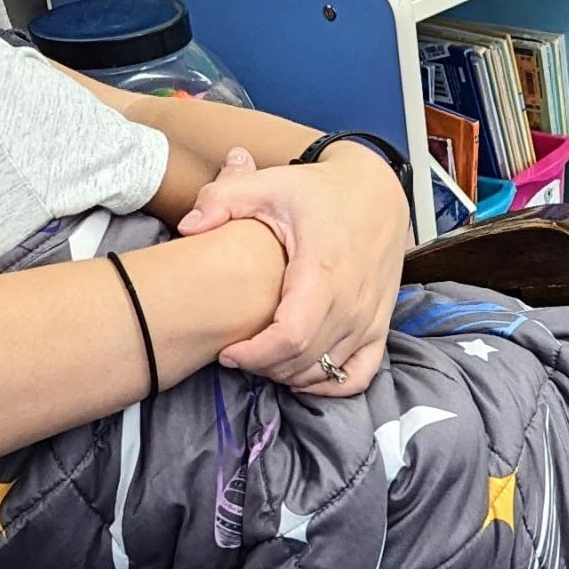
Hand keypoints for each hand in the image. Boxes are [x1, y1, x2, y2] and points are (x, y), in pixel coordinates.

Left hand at [177, 145, 409, 392]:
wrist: (377, 191)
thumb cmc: (319, 191)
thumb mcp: (268, 184)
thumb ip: (222, 199)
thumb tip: (187, 228)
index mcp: (324, 270)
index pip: (290, 337)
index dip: (254, 355)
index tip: (227, 351)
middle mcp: (353, 300)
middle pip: (302, 360)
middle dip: (263, 366)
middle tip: (238, 354)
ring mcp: (371, 317)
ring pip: (325, 372)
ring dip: (288, 374)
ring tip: (262, 357)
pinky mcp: (381, 325)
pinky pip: (358, 374)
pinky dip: (329, 384)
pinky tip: (302, 374)